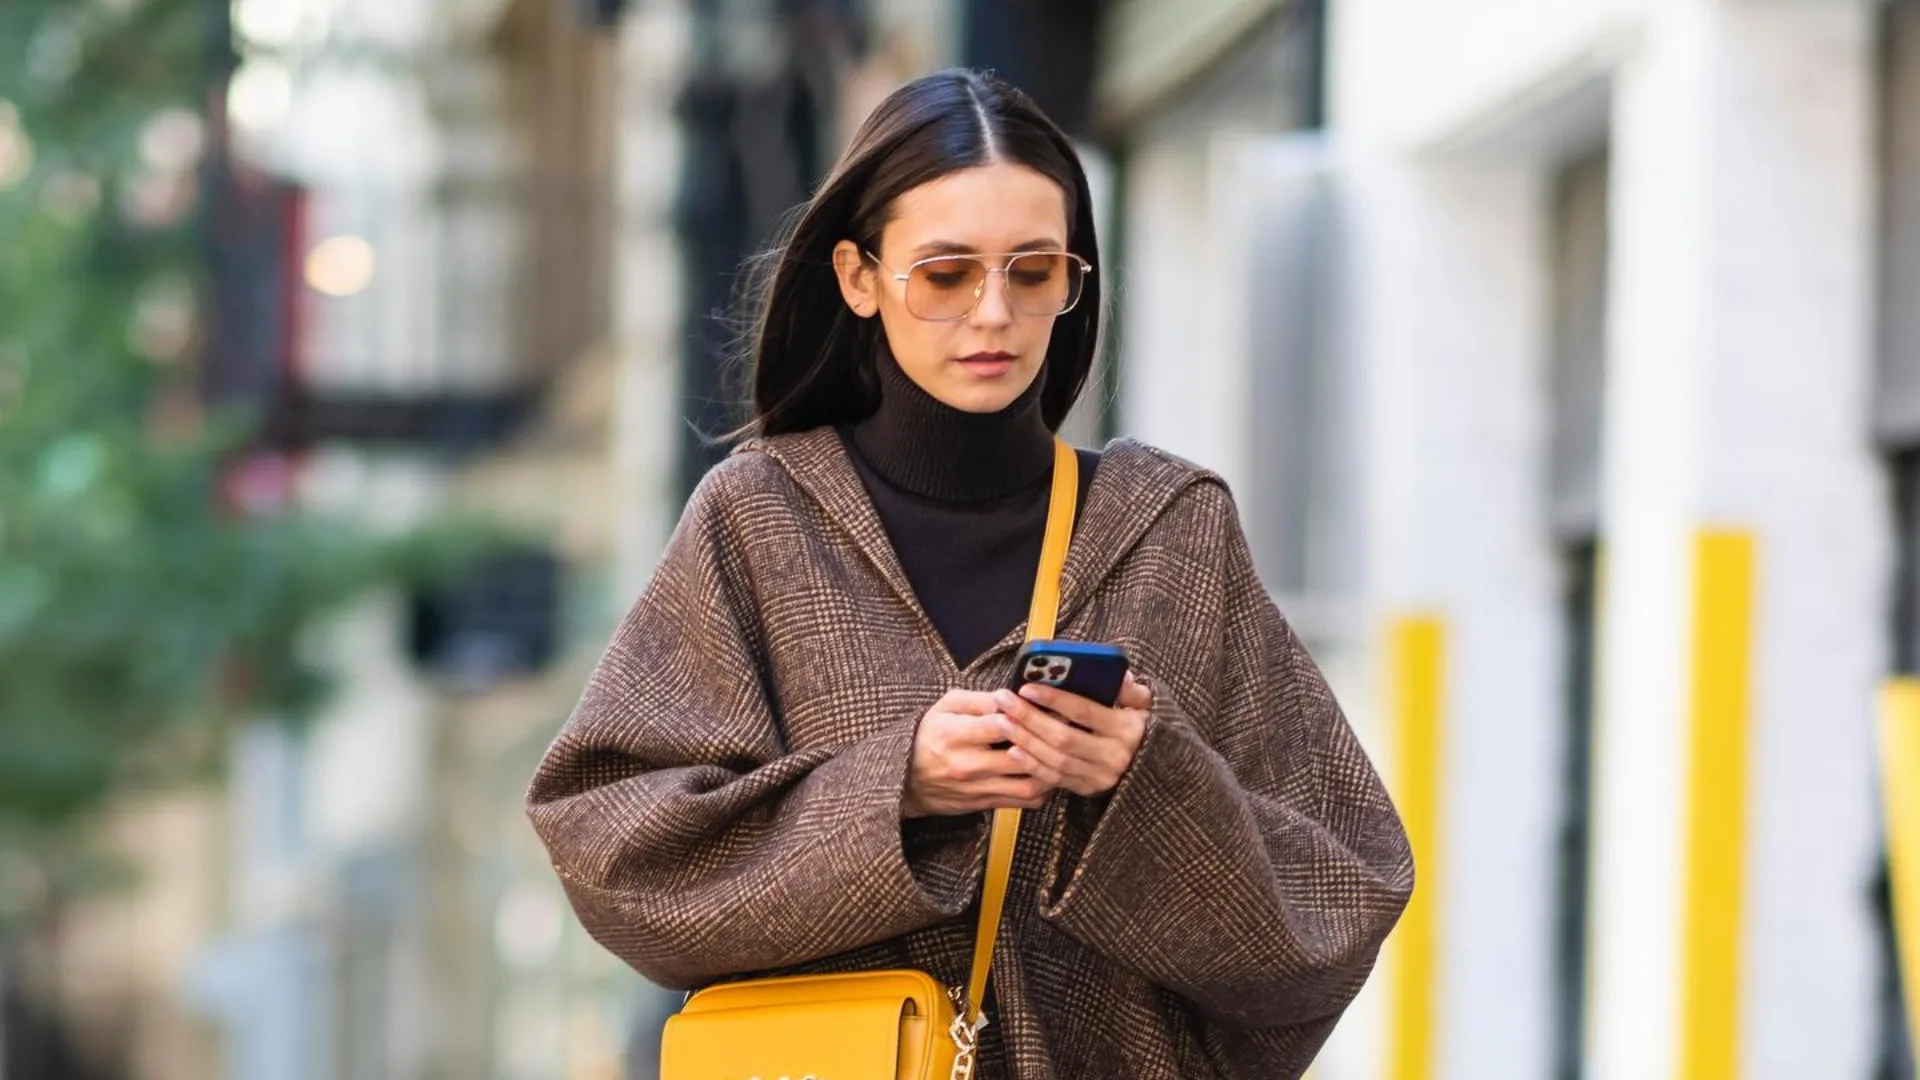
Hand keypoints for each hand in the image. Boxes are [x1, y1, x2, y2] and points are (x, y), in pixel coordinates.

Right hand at [903, 689, 1057, 818]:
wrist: (905, 781)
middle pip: (1021, 755)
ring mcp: (978, 788)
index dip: (1027, 713)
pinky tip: (1048, 774)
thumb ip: (978, 700)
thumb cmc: (928, 737)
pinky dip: (1043, 789)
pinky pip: (1023, 802)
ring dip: (1050, 770)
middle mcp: (967, 764)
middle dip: (1046, 741)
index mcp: (955, 734)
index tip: (1045, 705)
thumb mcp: (945, 708)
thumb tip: (1010, 696)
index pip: (1001, 723)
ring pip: (1028, 784)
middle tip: (1063, 729)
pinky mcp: (984, 804)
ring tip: (1060, 754)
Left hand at [992, 673, 1152, 797]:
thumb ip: (1131, 690)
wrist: (1155, 771)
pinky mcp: (1089, 789)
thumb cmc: (1141, 727)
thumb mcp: (1144, 706)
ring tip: (1001, 722)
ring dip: (1025, 741)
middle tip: (1003, 701)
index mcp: (1126, 729)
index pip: (1084, 712)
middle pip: (1063, 737)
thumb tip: (1121, 676)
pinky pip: (1055, 779)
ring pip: (1055, 760)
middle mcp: (1114, 756)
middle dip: (1029, 718)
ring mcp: (1100, 777)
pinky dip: (1032, 765)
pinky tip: (1013, 750)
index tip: (1026, 687)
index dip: (1053, 699)